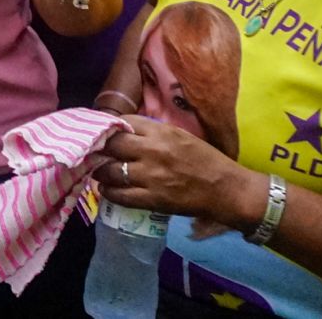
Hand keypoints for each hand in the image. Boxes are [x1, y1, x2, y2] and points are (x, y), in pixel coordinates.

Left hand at [97, 116, 266, 228]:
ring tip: (98, 171)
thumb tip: (125, 130)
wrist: (226, 189)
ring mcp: (150, 177)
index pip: (123, 122)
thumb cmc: (205, 160)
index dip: (110, 127)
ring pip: (110, 171)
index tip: (105, 132)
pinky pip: (120, 195)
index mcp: (161, 132)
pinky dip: (109, 192)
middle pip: (112, 145)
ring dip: (100, 171)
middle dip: (101, 148)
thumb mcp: (179, 135)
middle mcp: (152, 151)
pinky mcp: (152, 199)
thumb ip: (152, 132)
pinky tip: (107, 189)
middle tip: (96, 152)